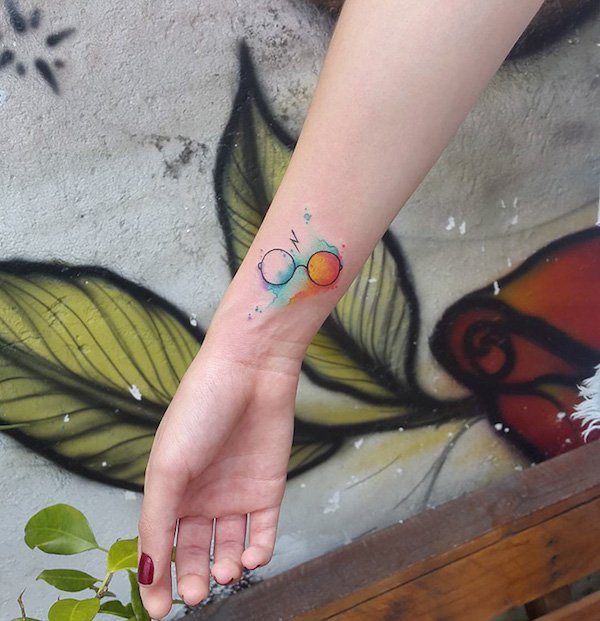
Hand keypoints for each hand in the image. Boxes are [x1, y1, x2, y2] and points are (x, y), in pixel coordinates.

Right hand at [137, 338, 298, 618]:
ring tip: (224, 571)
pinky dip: (257, 552)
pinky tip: (249, 557)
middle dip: (193, 577)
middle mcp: (202, 496)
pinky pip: (263, 532)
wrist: (250, 372)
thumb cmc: (200, 411)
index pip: (161, 544)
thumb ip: (156, 522)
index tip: (156, 611)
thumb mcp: (167, 469)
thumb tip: (144, 571)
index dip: (157, 579)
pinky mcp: (267, 490)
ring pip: (229, 547)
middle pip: (195, 551)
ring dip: (226, 567)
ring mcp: (236, 494)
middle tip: (196, 594)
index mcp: (170, 489)